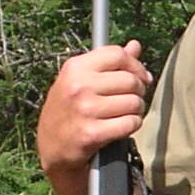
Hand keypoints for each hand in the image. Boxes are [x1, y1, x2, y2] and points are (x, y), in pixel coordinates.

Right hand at [37, 42, 149, 194]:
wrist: (52, 148)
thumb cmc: (69, 111)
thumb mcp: (80, 81)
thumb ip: (108, 63)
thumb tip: (135, 46)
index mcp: (75, 68)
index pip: (117, 55)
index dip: (136, 66)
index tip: (141, 77)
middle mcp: (79, 86)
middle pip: (130, 80)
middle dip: (138, 92)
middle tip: (131, 100)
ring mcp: (85, 110)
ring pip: (134, 102)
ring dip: (136, 111)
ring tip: (125, 114)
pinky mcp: (92, 133)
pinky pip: (130, 123)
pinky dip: (132, 126)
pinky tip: (121, 127)